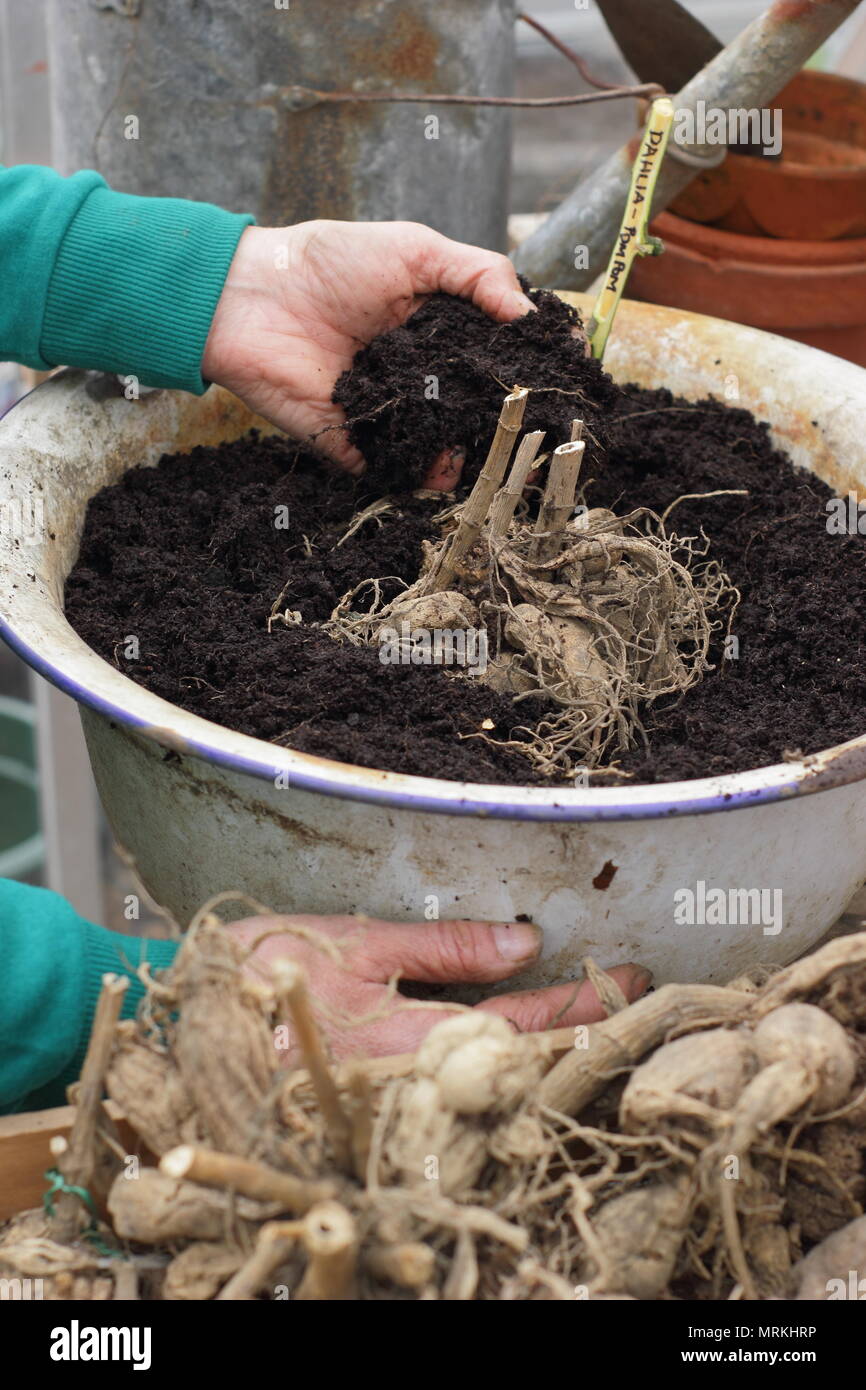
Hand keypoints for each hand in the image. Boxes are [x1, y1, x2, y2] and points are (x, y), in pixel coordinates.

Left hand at [201, 221, 533, 476]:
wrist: (252, 297)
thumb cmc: (331, 261)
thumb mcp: (415, 249)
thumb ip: (478, 276)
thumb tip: (533, 319)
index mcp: (442, 331)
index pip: (498, 359)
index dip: (533, 371)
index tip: (570, 380)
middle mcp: (423, 378)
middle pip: (478, 412)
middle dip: (510, 425)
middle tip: (540, 430)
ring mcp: (392, 414)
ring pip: (445, 448)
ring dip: (472, 457)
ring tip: (495, 456)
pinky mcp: (356, 443)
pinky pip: (397, 470)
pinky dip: (421, 478)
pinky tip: (444, 473)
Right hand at [230, 912, 650, 1061]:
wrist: (187, 1025)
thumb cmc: (265, 973)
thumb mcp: (358, 942)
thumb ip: (444, 947)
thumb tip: (526, 942)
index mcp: (413, 1040)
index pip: (522, 1024)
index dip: (579, 1001)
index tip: (631, 976)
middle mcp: (415, 1083)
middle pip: (523, 1067)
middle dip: (583, 1034)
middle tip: (637, 999)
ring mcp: (398, 1100)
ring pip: (497, 1083)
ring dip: (551, 1052)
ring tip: (600, 1019)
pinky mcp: (378, 1103)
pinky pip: (461, 1089)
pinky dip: (505, 1066)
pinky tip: (528, 1045)